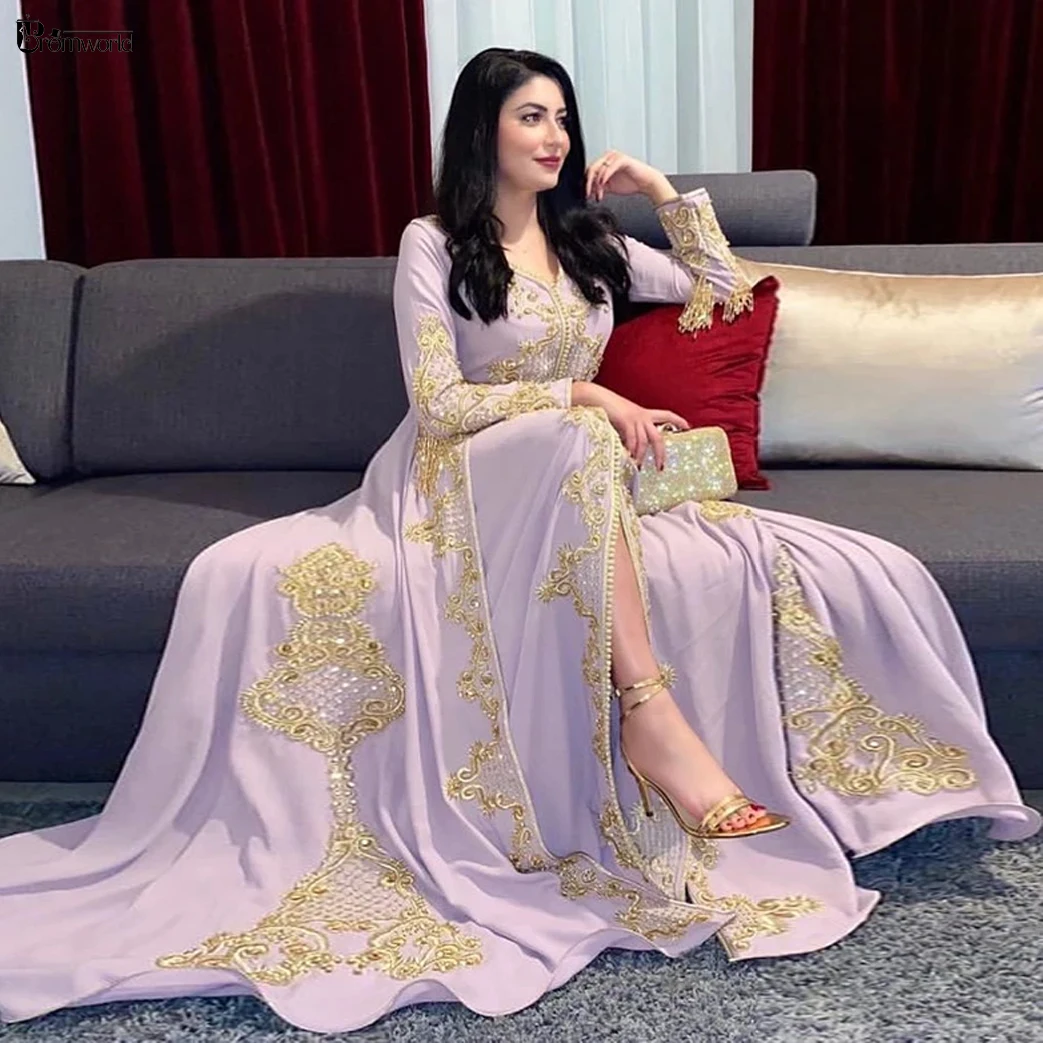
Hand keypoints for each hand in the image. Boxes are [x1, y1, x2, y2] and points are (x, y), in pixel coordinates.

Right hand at [574, 383, 689, 469]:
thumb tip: (631, 448)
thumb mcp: (623, 418)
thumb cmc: (608, 408)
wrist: (597, 397)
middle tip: (660, 468)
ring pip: (644, 442)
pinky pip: (632, 440)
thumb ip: (630, 430)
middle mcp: (642, 415)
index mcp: (644, 413)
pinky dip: (630, 450)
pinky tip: (628, 457)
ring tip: (638, 466)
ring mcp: (634, 418)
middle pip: (658, 437)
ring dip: (641, 456)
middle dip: (660, 454)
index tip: (688, 426)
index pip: (666, 414)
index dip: (678, 420)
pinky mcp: (626, 421)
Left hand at [585, 150, 673, 205]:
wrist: (646, 183)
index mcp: (605, 162)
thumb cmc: (632, 182)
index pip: (591, 170)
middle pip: (592, 168)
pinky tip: (603, 184)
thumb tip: (589, 192)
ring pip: (599, 168)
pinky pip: (609, 168)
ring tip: (599, 194)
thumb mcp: (610, 187)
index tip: (587, 194)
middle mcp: (609, 157)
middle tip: (589, 194)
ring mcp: (615, 157)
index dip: (587, 183)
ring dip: (597, 184)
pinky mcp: (622, 159)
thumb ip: (600, 188)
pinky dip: (604, 177)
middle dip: (589, 184)